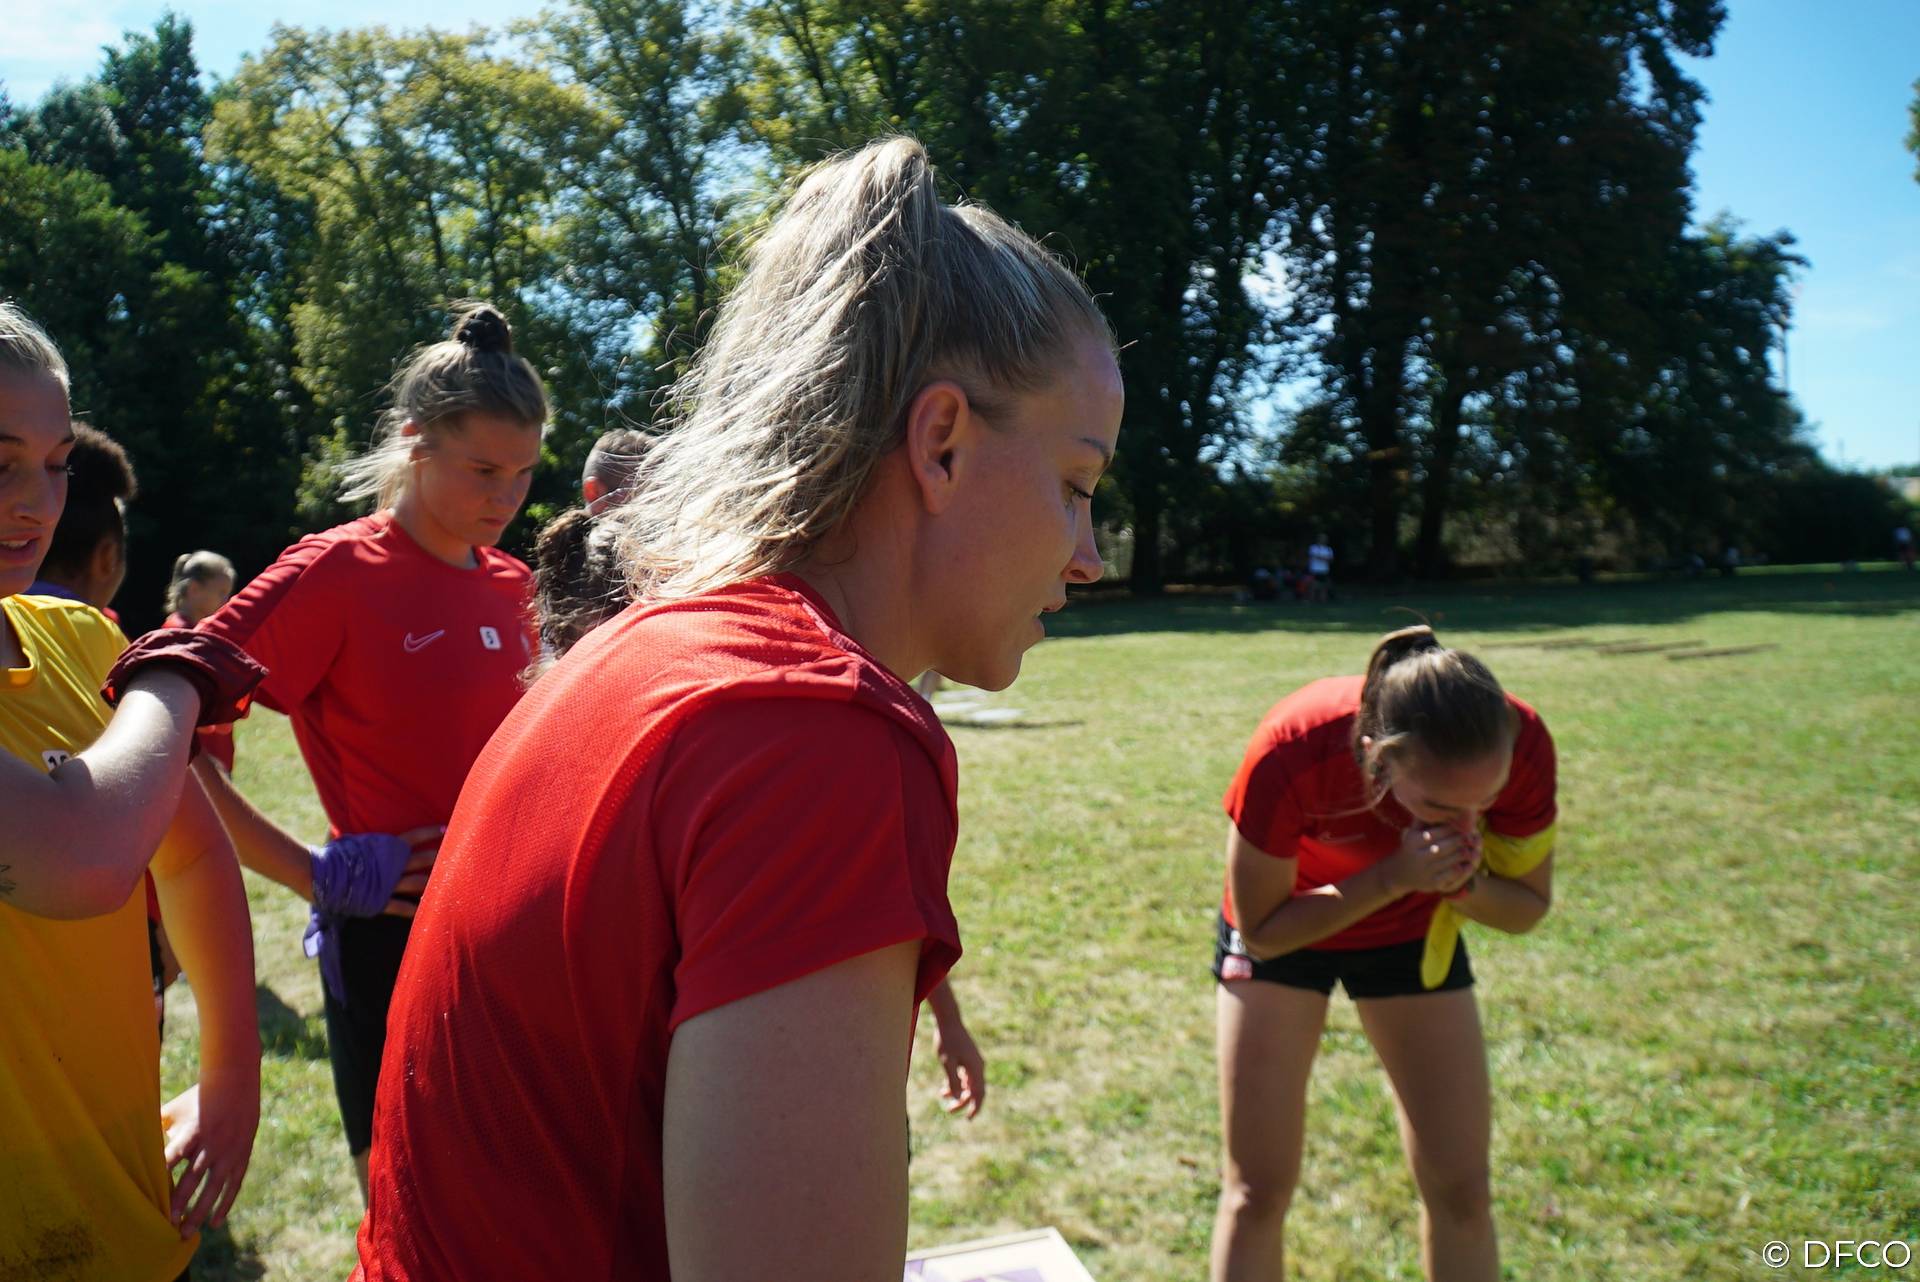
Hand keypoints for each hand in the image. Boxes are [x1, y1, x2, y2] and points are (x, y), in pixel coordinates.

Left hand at [161, 1068, 259, 1237]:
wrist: (236, 1083)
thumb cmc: (198, 1097)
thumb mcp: (175, 1109)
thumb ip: (156, 1128)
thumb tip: (128, 1140)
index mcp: (192, 1132)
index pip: (173, 1157)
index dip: (163, 1176)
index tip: (151, 1196)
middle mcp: (211, 1145)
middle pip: (193, 1178)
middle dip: (180, 1202)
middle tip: (168, 1224)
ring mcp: (229, 1152)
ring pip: (214, 1187)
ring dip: (200, 1211)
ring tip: (187, 1231)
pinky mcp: (241, 1157)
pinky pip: (233, 1185)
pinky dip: (225, 1205)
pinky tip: (215, 1223)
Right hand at [309, 826, 442, 917]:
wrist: (318, 873)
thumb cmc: (330, 853)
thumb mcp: (348, 838)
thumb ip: (357, 833)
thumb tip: (349, 820)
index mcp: (385, 847)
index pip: (414, 836)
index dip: (430, 833)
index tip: (445, 829)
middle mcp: (391, 864)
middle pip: (423, 860)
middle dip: (440, 859)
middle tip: (458, 858)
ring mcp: (387, 883)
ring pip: (417, 883)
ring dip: (433, 884)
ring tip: (449, 886)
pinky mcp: (379, 901)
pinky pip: (401, 907)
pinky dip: (414, 910)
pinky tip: (426, 912)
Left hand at [932, 1014, 986, 1119]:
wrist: (949, 1021)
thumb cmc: (947, 1041)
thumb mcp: (947, 1062)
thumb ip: (953, 1080)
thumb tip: (958, 1098)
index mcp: (976, 1068)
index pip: (979, 1093)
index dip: (975, 1107)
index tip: (969, 1119)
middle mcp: (978, 1066)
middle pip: (974, 1091)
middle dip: (963, 1102)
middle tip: (950, 1111)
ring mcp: (974, 1062)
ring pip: (968, 1084)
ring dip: (958, 1092)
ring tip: (943, 1096)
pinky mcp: (968, 1059)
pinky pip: (965, 1077)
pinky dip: (956, 1083)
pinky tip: (944, 1088)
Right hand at [1383, 824, 1476, 896]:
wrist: (1398, 874)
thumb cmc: (1410, 849)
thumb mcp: (1411, 833)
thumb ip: (1422, 820)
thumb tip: (1434, 803)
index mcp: (1414, 840)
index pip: (1438, 832)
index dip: (1453, 829)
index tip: (1463, 826)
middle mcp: (1418, 855)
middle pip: (1445, 846)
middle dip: (1460, 841)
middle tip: (1471, 837)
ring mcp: (1425, 870)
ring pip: (1449, 860)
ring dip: (1463, 855)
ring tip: (1471, 849)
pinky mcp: (1431, 883)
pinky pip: (1450, 875)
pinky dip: (1459, 869)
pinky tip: (1464, 864)